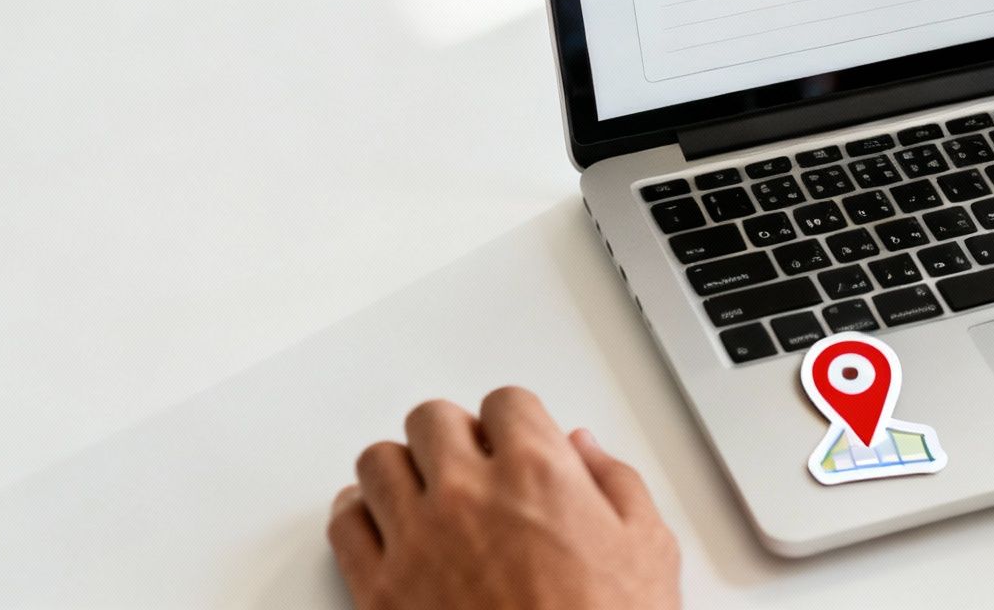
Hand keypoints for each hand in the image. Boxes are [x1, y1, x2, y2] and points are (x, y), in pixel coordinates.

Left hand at [327, 387, 679, 609]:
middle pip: (432, 420)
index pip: (505, 402)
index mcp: (538, 473)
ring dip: (402, 468)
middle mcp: (469, 495)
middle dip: (454, 435)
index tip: (516, 438)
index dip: (514, 421)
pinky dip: (358, 514)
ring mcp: (418, 541)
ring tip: (422, 487)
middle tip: (471, 460)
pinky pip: (344, 525)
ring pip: (379, 463)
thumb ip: (616, 481)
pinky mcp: (382, 591)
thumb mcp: (649, 546)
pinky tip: (380, 520)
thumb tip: (585, 450)